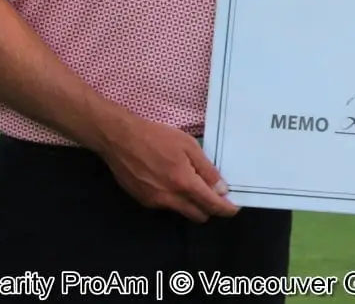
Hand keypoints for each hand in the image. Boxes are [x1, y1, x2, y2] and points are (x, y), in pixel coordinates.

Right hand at [96, 116, 239, 221]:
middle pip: (198, 215)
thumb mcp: (188, 146)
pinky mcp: (142, 201)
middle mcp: (169, 198)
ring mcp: (154, 202)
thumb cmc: (157, 137)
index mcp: (183, 183)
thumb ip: (206, 169)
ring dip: (192, 204)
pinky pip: (167, 206)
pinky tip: (173, 181)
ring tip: (194, 184)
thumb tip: (222, 189)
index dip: (225, 209)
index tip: (234, 208)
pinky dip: (175, 199)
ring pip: (182, 211)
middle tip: (216, 195)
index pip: (211, 205)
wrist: (120, 139)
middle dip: (210, 209)